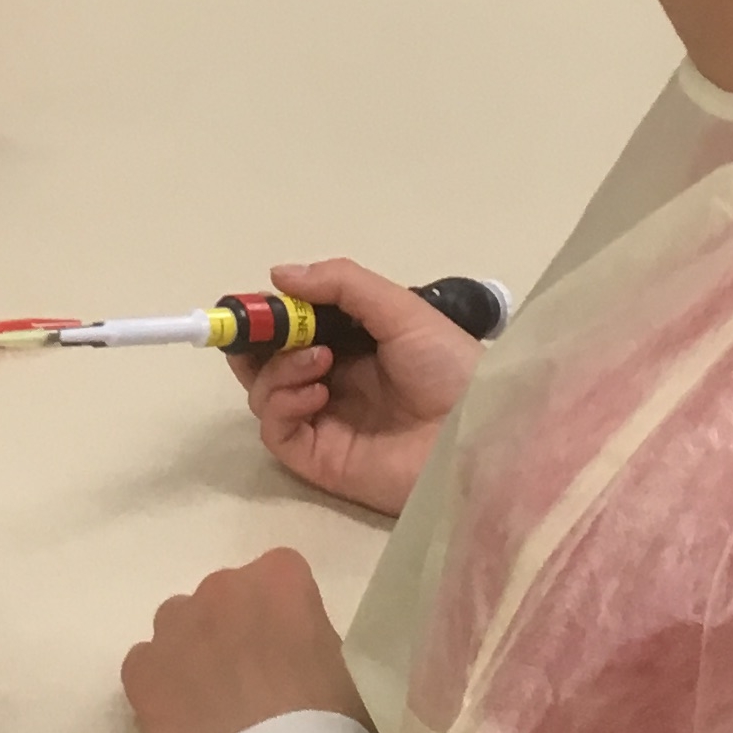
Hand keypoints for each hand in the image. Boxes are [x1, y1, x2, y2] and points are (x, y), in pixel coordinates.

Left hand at [122, 545, 368, 732]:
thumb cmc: (332, 729)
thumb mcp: (349, 666)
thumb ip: (315, 636)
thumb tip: (298, 647)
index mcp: (280, 579)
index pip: (280, 575)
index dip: (285, 615)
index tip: (292, 651)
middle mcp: (221, 588)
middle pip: (226, 598)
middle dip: (236, 629)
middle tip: (253, 681)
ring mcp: (174, 627)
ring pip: (180, 625)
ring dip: (194, 651)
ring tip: (213, 702)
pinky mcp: (140, 670)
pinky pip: (147, 665)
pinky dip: (161, 685)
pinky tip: (185, 721)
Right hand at [225, 252, 475, 518]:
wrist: (476, 434)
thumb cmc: (448, 367)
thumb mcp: (401, 310)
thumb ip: (342, 284)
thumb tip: (277, 274)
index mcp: (352, 345)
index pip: (293, 327)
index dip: (271, 314)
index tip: (258, 300)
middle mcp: (332, 381)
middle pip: (267, 361)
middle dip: (257, 342)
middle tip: (265, 330)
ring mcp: (323, 421)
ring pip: (264, 393)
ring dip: (277, 369)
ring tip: (318, 360)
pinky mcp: (319, 458)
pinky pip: (276, 430)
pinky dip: (282, 404)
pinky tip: (314, 392)